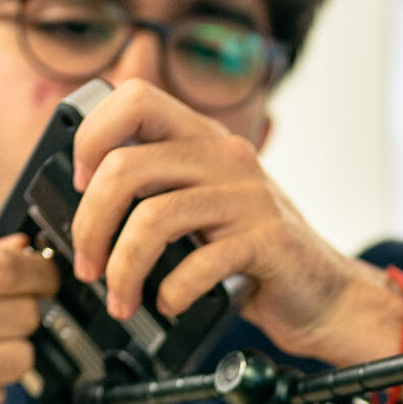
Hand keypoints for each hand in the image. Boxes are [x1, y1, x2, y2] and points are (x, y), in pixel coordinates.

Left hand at [67, 80, 402, 367]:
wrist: (323, 296)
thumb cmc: (255, 256)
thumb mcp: (203, 207)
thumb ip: (158, 189)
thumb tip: (83, 200)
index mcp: (204, 139)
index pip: (134, 98)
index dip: (92, 137)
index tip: (79, 185)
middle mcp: (226, 157)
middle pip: (126, 168)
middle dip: (90, 225)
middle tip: (87, 267)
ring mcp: (248, 197)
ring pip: (152, 219)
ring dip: (122, 269)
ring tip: (121, 299)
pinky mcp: (266, 241)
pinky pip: (197, 263)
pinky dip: (171, 292)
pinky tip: (171, 304)